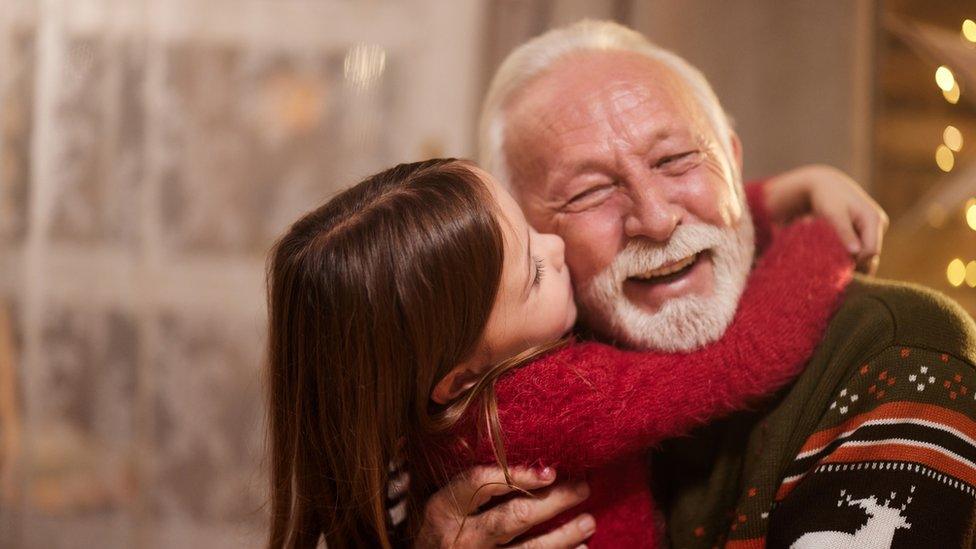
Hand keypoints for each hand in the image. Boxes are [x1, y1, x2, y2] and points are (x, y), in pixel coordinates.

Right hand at [415, 465, 593, 547]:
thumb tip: (491, 442)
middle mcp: (461, 537)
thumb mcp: (436, 500)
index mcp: (443, 508)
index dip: (517, 475)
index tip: (550, 470)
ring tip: (589, 521)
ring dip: (563, 536)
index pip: (480, 485)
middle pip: (513, 518)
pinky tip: (580, 548)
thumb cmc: (432, 528)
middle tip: (582, 487)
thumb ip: (462, 477)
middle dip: (552, 502)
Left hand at [764, 164, 888, 274]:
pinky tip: (837, 254)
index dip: (855, 261)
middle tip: (833, 267)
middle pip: (871, 255)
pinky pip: (862, 247)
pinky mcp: (868, 230)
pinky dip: (851, 253)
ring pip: (867, 253)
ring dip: (852, 259)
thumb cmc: (827, 198)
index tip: (835, 264)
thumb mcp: (833, 214)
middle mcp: (879, 223)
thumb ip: (845, 233)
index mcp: (874, 219)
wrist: (826, 184)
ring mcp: (875, 227)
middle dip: (854, 263)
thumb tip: (856, 253)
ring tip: (833, 260)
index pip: (871, 251)